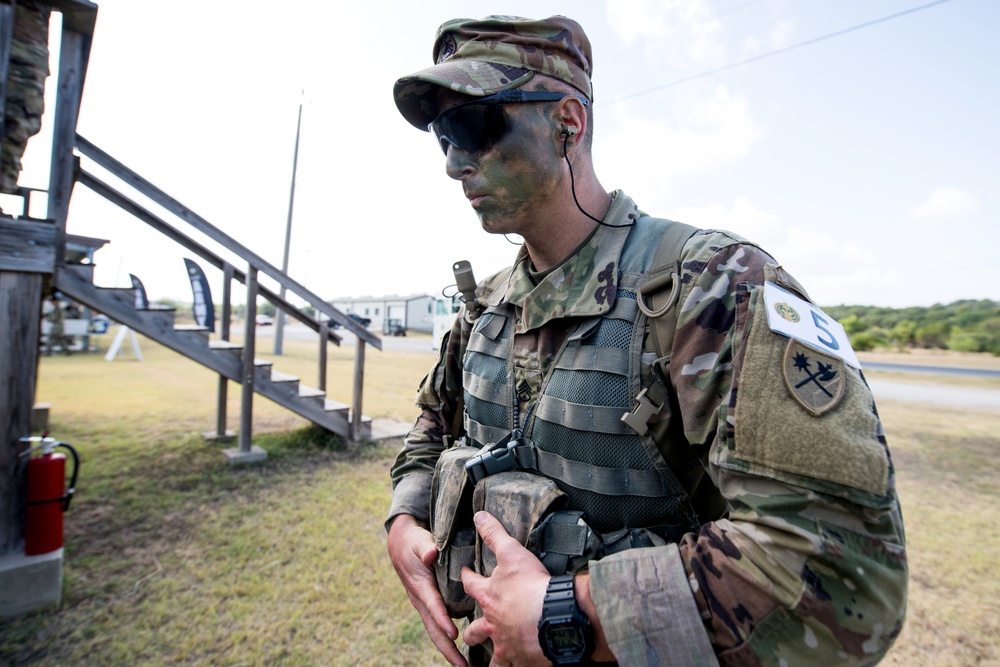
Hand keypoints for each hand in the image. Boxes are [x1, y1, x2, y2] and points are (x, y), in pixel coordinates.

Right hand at [387, 514, 465, 666]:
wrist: (400, 543)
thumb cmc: (413, 541)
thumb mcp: (419, 540)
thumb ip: (425, 547)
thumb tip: (431, 553)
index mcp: (421, 586)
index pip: (433, 606)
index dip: (443, 620)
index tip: (454, 633)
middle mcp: (421, 599)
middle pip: (433, 628)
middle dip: (446, 648)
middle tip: (461, 665)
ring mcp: (423, 604)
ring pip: (435, 631)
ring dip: (447, 648)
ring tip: (462, 664)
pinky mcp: (428, 604)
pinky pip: (437, 624)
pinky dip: (446, 638)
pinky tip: (459, 647)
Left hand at [461, 512, 551, 666]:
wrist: (552, 618)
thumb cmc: (530, 585)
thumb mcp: (511, 553)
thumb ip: (494, 534)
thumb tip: (478, 516)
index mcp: (488, 597)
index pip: (470, 584)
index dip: (467, 577)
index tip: (464, 574)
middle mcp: (492, 624)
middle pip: (474, 630)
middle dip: (471, 631)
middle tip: (470, 631)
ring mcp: (506, 645)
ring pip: (493, 657)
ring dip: (491, 658)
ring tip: (493, 659)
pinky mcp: (522, 660)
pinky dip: (516, 666)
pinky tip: (520, 665)